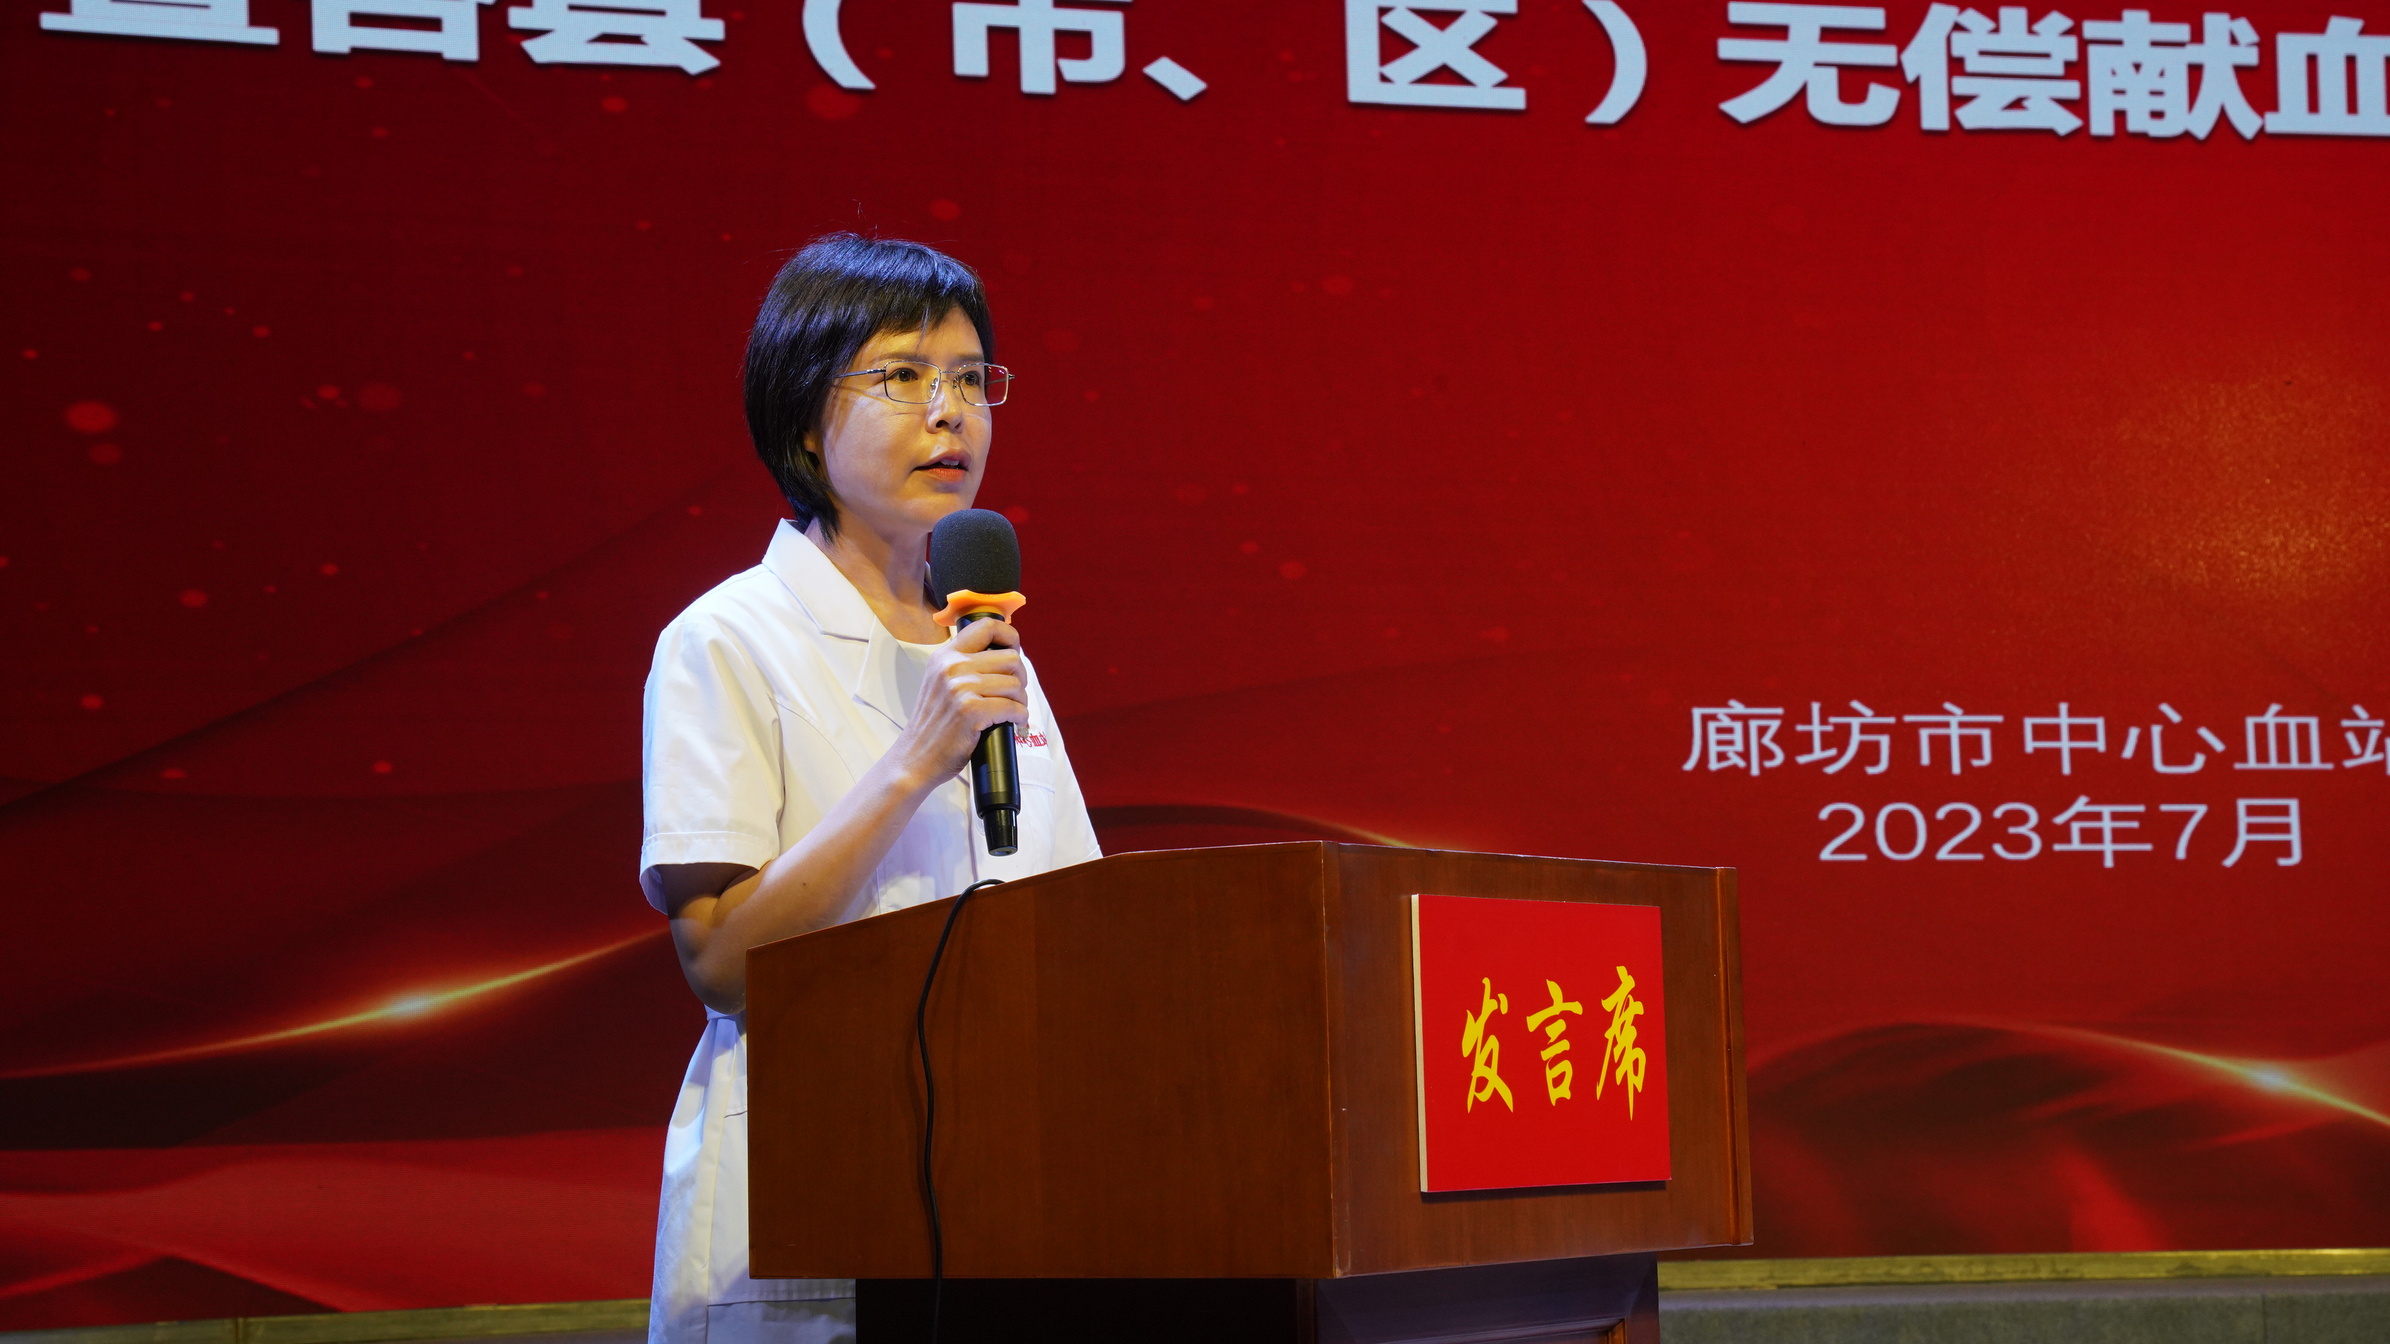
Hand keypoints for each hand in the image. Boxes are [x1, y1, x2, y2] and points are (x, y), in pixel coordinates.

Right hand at [895, 616, 1024, 787]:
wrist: (915, 758)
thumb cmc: (934, 725)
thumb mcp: (940, 683)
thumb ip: (963, 665)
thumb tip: (1004, 656)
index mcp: (945, 656)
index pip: (986, 626)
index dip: (1010, 636)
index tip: (1015, 651)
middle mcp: (952, 666)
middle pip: (1011, 658)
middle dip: (1020, 678)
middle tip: (1015, 694)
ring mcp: (960, 688)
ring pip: (1015, 684)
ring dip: (1021, 701)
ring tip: (1014, 712)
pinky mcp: (970, 710)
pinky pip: (1013, 707)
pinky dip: (1020, 718)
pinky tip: (1015, 724)